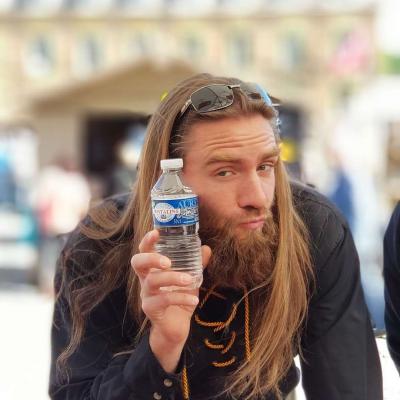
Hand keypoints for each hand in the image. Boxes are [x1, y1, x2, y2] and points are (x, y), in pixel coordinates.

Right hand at [131, 229, 210, 371]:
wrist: (175, 329)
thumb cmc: (180, 300)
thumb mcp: (190, 280)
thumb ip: (196, 265)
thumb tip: (206, 248)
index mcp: (153, 270)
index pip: (144, 251)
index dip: (147, 241)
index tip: (156, 232)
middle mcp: (146, 280)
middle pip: (137, 263)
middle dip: (151, 258)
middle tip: (168, 261)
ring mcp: (146, 295)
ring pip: (152, 282)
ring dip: (172, 278)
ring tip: (189, 280)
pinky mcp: (151, 310)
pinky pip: (164, 301)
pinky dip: (181, 298)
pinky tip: (194, 299)